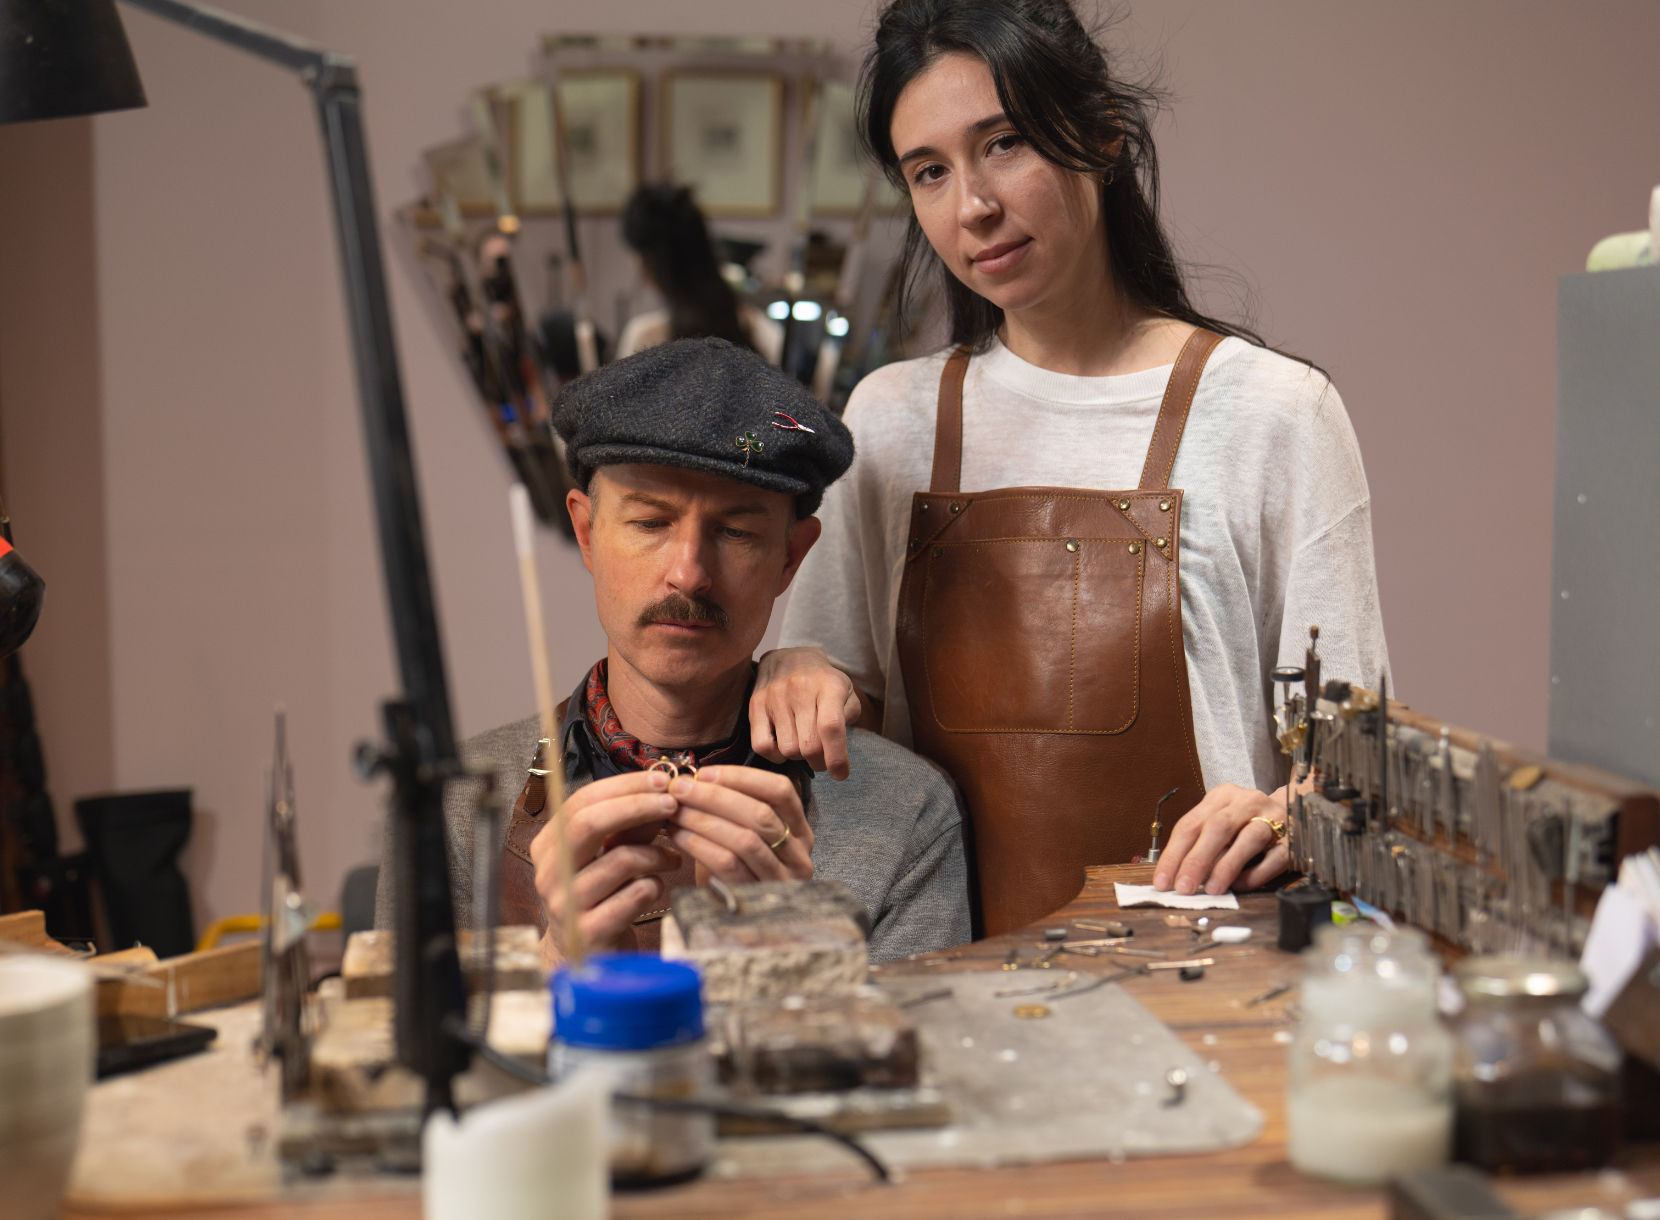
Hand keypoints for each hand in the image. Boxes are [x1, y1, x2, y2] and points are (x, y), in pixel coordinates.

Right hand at [530, 770, 683, 956]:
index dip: (624, 786)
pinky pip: (634, 895)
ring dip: (657, 854)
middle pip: (589, 824)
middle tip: (671, 804)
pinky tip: (656, 888)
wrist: (588, 954)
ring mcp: (565, 905)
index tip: (659, 780)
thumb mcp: (610, 854)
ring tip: (672, 859)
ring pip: (620, 860)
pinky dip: (655, 886)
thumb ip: (629, 826)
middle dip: (637, 807)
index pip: (582, 802)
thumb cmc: (602, 896)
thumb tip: (660, 791)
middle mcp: (549, 873)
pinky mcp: (589, 932)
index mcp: (549, 845)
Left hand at [665, 765, 813, 885]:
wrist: (735, 922)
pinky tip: (677, 835)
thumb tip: (695, 778)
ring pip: (745, 839)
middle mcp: (799, 855)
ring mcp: (783, 880)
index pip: (781, 791)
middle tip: (681, 788)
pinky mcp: (757, 899)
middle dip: (716, 796)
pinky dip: (699, 845)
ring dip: (704, 819)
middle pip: (761, 814)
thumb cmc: (737, 870)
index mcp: (800, 831)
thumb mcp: (746, 836)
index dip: (742, 777)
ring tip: (674, 810)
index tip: (704, 772)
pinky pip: (728, 865)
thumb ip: (733, 808)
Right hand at [751, 647, 863, 779]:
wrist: (791, 658)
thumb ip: (849, 718)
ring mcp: (775, 696)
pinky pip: (761, 745)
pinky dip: (774, 756)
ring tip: (804, 748)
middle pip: (810, 746)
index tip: (840, 774)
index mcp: (829, 685)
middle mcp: (801, 689)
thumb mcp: (846, 692)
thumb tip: (837, 751)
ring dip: (799, 758)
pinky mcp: (756, 704)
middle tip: (823, 760)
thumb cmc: (823, 682)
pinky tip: (783, 749)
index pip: (831, 727)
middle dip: (820, 762)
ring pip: (788, 749)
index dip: (836, 757)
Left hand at [1152, 782, 1290, 895]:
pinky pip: (1273, 858)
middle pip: (1217, 828)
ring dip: (1227, 866)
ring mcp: (1273, 819)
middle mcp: (1247, 802)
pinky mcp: (1292, 840)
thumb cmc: (1247, 822)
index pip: (1191, 824)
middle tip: (1183, 887)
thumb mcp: (1220, 823)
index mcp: (1222, 796)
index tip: (1163, 881)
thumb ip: (1200, 843)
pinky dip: (1255, 874)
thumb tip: (1177, 876)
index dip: (1174, 854)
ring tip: (1212, 889)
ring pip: (1248, 838)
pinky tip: (1240, 886)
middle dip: (1197, 860)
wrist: (1293, 813)